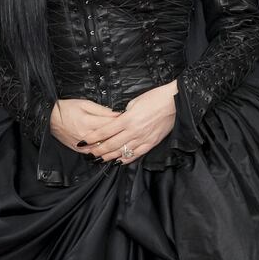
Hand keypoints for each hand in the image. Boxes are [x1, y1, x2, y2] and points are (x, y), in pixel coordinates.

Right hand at [49, 98, 124, 154]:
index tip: (131, 121)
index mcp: (89, 122)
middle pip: (109, 138)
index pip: (111, 125)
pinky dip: (104, 153)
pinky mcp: (79, 151)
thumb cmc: (67, 108)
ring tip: (125, 143)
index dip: (122, 123)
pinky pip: (95, 154)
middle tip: (131, 133)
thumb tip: (118, 114)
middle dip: (121, 136)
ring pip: (103, 149)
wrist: (50, 119)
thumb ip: (102, 110)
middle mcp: (87, 136)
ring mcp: (83, 146)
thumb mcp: (85, 104)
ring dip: (114, 147)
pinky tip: (111, 151)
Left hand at [59, 81, 177, 163]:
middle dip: (98, 150)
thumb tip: (116, 120)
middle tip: (89, 154)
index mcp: (127, 119)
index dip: (93, 138)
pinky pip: (136, 154)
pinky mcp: (151, 143)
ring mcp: (143, 139)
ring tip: (100, 160)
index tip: (83, 141)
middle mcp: (133, 131)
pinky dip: (126, 159)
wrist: (175, 103)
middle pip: (111, 144)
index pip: (105, 131)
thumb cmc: (155, 98)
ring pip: (122, 151)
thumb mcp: (134, 102)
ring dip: (109, 157)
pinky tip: (119, 161)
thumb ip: (124, 114)